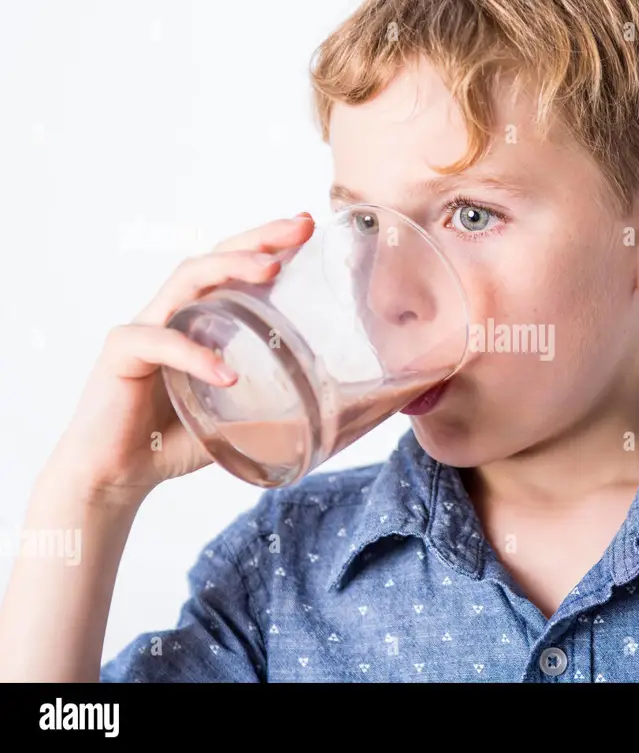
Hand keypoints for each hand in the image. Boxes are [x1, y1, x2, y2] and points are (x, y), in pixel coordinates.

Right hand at [40, 213, 315, 507]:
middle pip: (214, 259)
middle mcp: (172, 314)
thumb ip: (278, 403)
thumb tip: (339, 407)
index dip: (269, 245)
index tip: (308, 227)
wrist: (118, 475)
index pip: (234, 270)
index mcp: (199, 321)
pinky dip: (195, 355)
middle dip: (258, 239)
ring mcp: (145, 329)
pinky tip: (226, 373)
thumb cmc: (176, 441)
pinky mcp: (121, 354)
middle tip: (299, 227)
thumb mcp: (243, 418)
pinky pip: (159, 342)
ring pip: (186, 281)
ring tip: (270, 270)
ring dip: (229, 269)